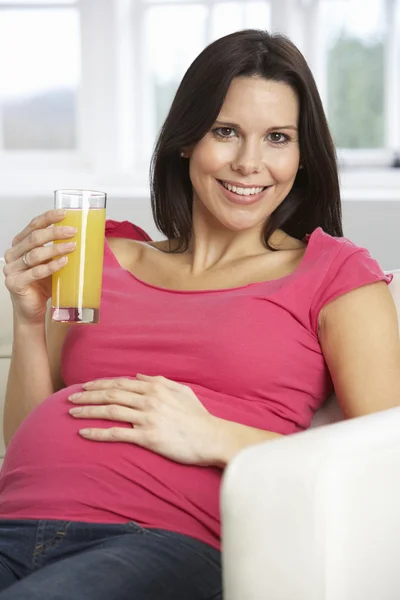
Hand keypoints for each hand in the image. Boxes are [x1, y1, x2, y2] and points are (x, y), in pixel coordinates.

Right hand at [3, 209, 76, 323]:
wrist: (32, 310)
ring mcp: (11, 269)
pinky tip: (64, 262)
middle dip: (55, 233)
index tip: (64, 213)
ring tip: (73, 246)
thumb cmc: (41, 285)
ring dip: (56, 249)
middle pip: (34, 238)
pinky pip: (35, 272)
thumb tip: (81, 238)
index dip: (48, 218)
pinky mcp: (15, 283)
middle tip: (73, 231)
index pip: (32, 226)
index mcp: (19, 244)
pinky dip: (51, 266)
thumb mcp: (49, 263)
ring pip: (35, 254)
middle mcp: (12, 254)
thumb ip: (56, 250)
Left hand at [68, 374, 218, 465]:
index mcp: (155, 387)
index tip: (85, 387)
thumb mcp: (182, 390)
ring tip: (71, 413)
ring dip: (88, 411)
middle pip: (111, 394)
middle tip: (70, 398)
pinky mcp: (147, 437)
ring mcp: (147, 418)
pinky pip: (117, 433)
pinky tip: (84, 432)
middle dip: (88, 395)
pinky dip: (98, 432)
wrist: (212, 437)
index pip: (120, 383)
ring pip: (110, 411)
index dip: (100, 384)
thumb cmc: (199, 416)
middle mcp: (149, 400)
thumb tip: (139, 375)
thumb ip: (159, 380)